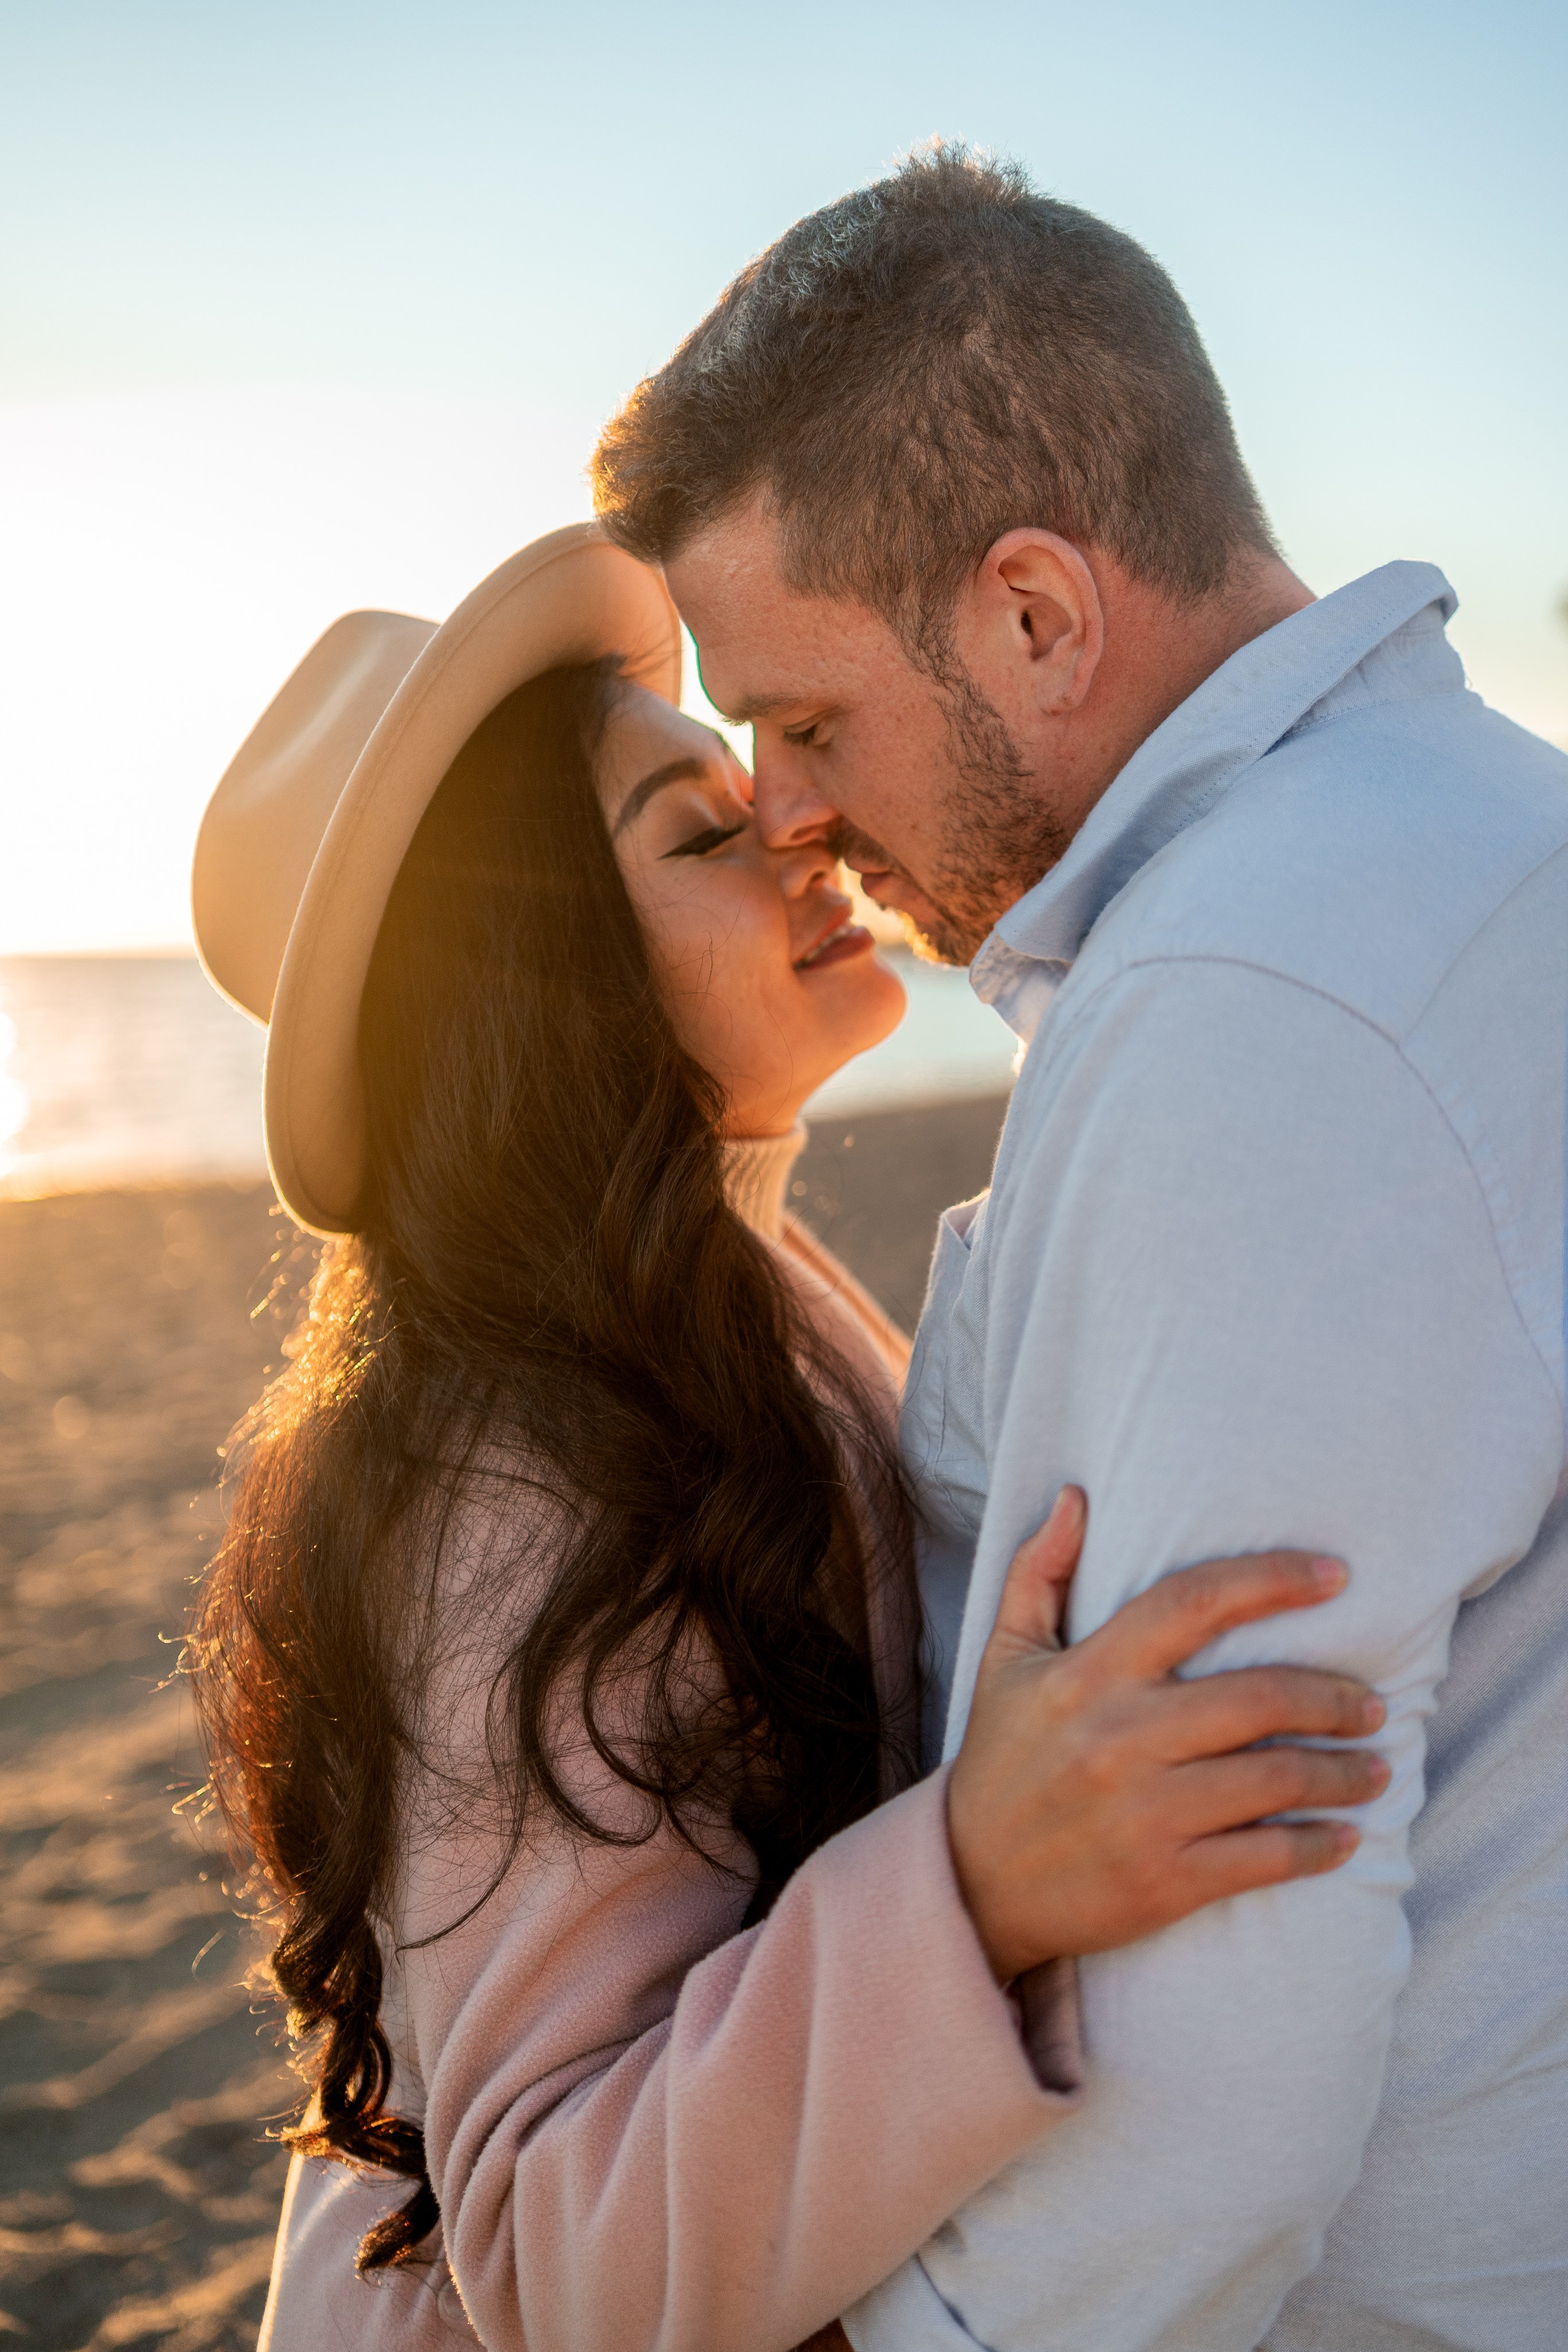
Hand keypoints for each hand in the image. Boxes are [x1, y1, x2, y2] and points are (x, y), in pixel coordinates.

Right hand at [947, 1489, 1387, 1982]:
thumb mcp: (1004, 1657)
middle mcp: (1119, 1738)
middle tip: (1374, 1702)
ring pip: (1274, 1781)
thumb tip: (1077, 1497)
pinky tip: (1345, 1837)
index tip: (1336, 1575)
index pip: (1192, 1603)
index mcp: (1088, 1674)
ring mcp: (1144, 1813)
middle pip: (1258, 1698)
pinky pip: (1263, 1859)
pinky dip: (1318, 1847)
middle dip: (1334, 1698)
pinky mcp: (1163, 1883)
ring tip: (1375, 1767)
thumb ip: (1039, 1571)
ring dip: (1342, 1773)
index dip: (1272, 1580)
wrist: (970, 1882)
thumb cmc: (1000, 1759)